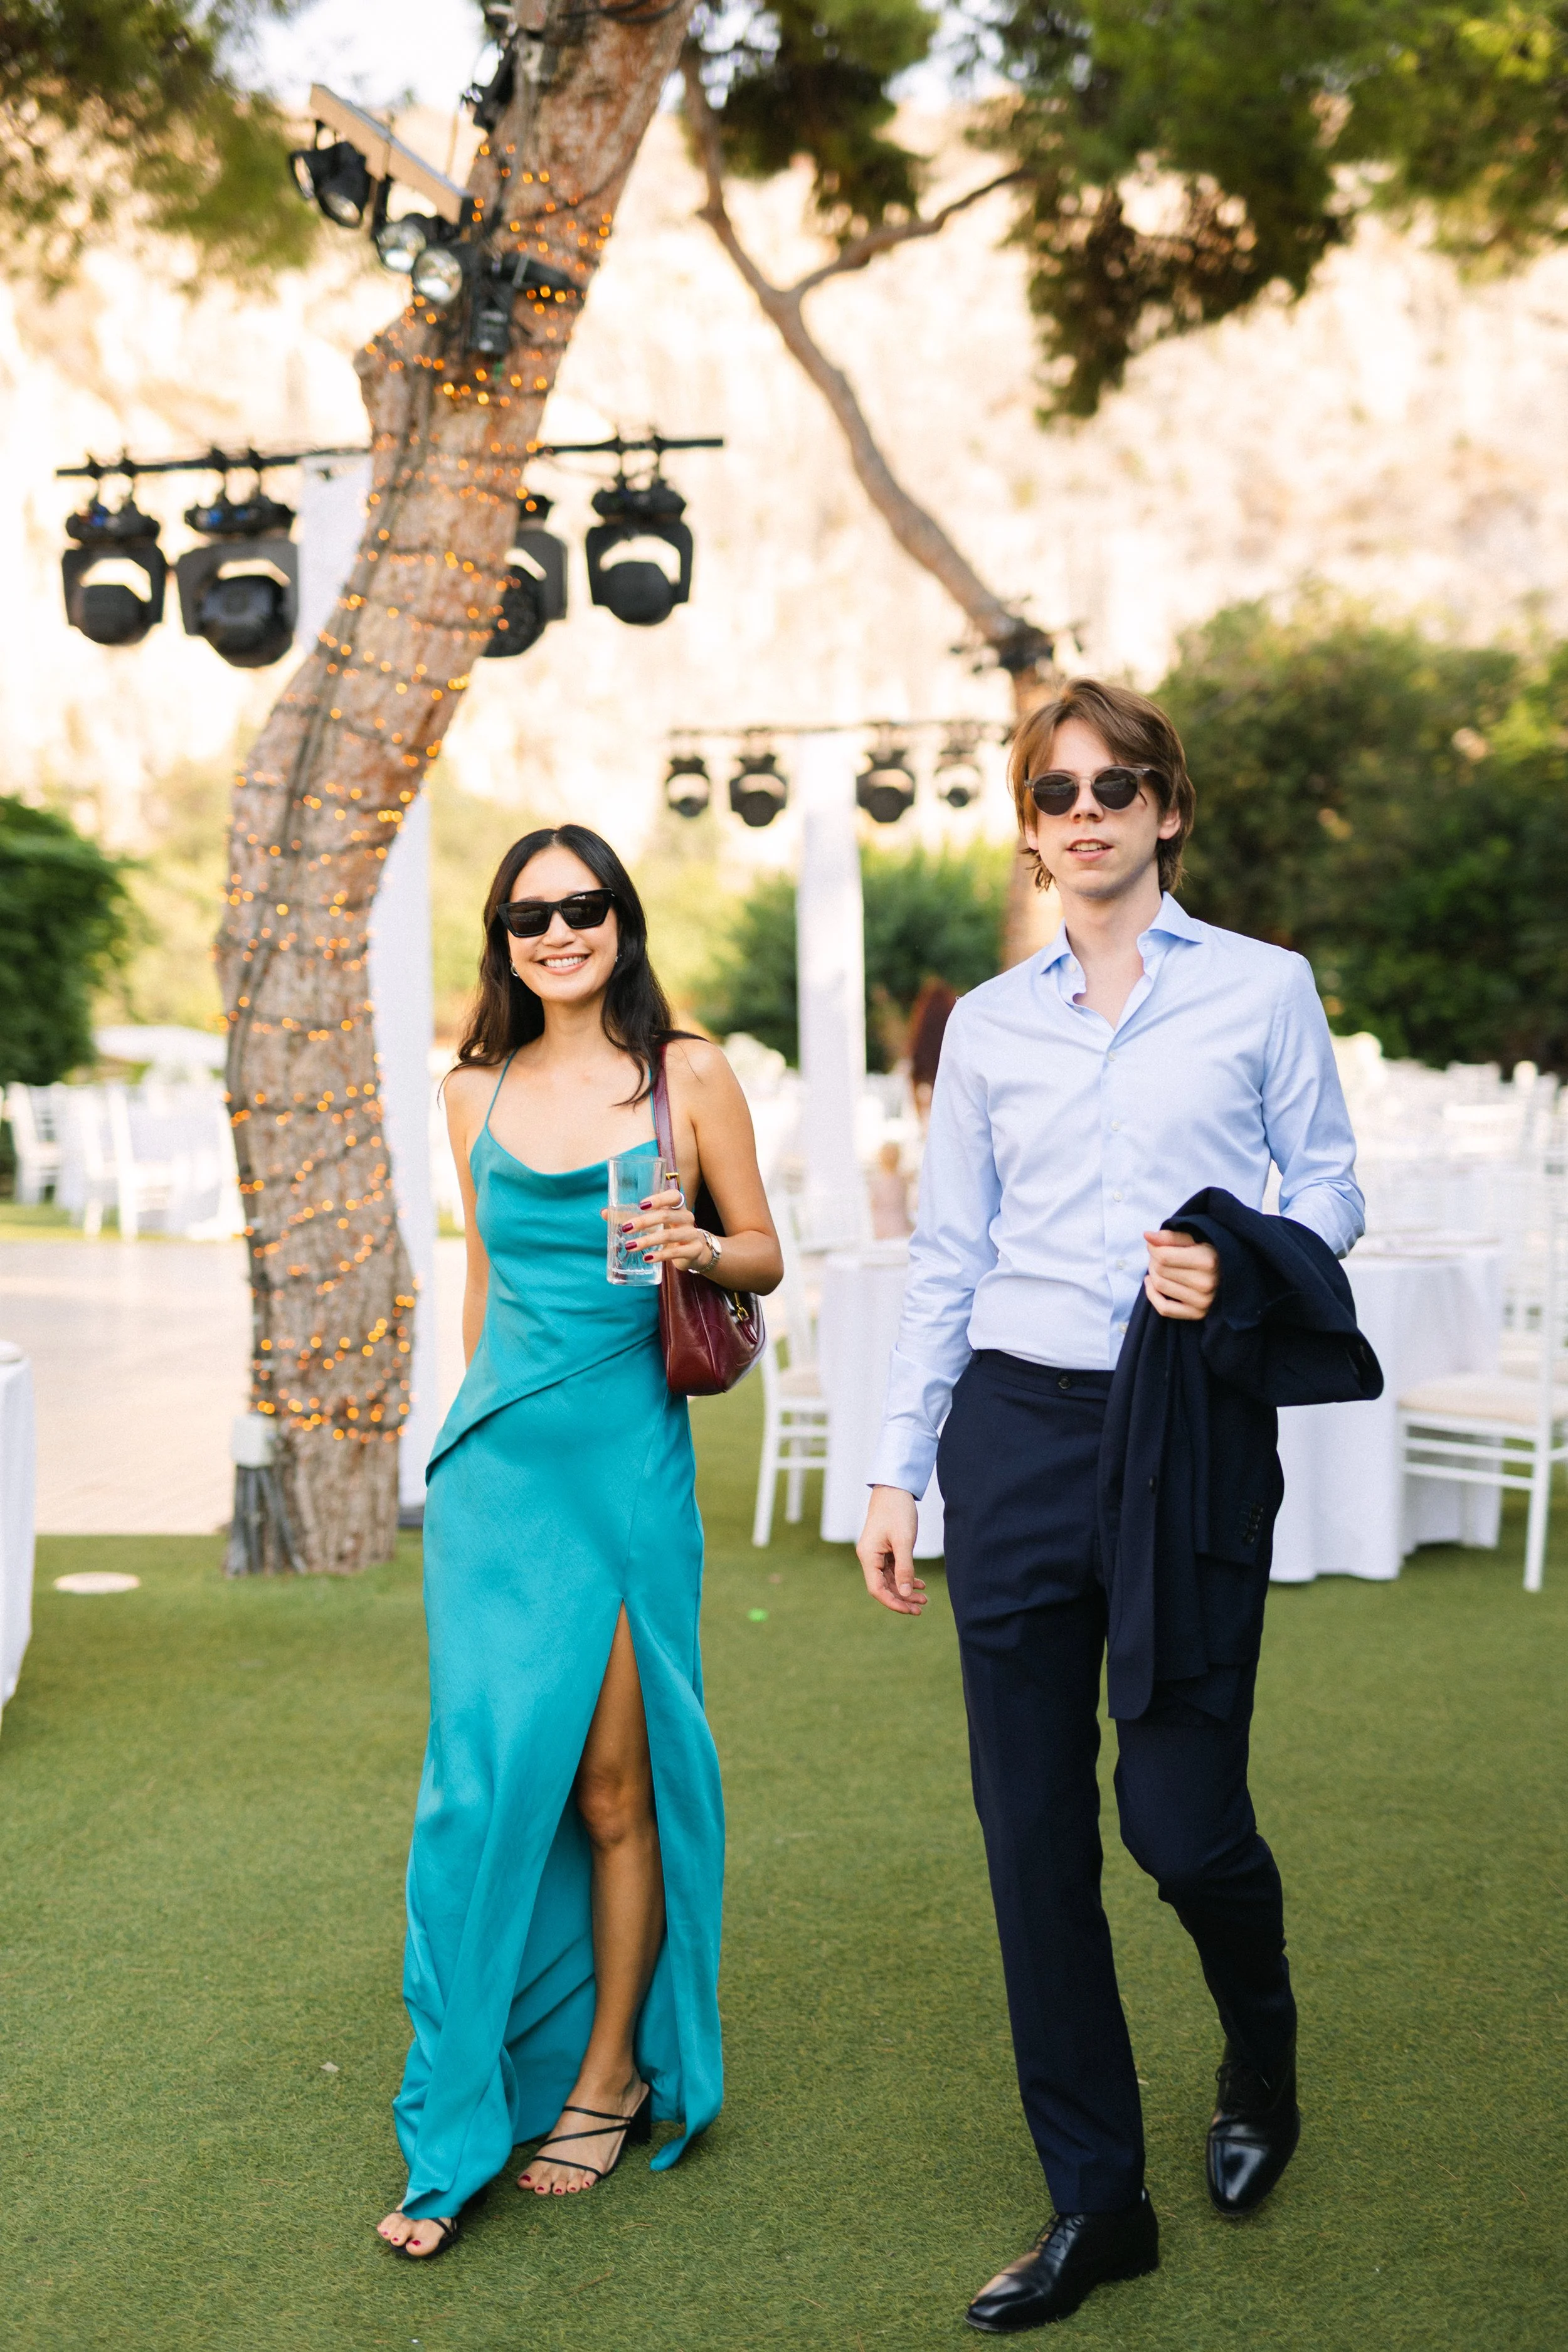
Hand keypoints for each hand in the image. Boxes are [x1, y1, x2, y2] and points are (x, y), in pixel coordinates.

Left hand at [604, 1185, 712, 1272]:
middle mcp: (687, 1217)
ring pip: (668, 1235)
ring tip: (630, 1246)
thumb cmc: (670, 1231)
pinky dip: (660, 1256)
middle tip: (626, 1228)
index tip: (641, 1205)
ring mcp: (692, 1234)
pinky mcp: (694, 1250)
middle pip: (666, 1215)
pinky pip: (675, 1252)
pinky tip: (647, 1258)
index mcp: (678, 1206)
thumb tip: (605, 1213)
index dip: (658, 1199)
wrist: (696, 1252)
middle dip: (644, 1222)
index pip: (674, 1195)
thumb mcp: (655, 1223)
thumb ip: (631, 1217)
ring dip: (647, 1240)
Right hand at [856, 1486, 926, 1614]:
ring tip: (924, 1598)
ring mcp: (876, 1554)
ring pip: (889, 1580)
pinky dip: (906, 1578)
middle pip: (883, 1587)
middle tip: (922, 1607)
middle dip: (902, 1599)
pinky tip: (919, 1584)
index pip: (877, 1589)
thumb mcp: (904, 1541)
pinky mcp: (884, 1550)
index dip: (893, 1602)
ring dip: (905, 1590)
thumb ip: (904, 1568)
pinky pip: (893, 1570)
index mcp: (868, 1556)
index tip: (910, 1610)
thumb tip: (905, 1594)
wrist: (894, 1489)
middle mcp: (869, 1557)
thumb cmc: (897, 1511)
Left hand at [1143, 1228, 1219, 1319]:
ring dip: (1152, 1274)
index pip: (1163, 1256)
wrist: (1232, 1273)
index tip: (1155, 1245)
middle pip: (1160, 1271)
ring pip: (1160, 1286)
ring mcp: (1203, 1301)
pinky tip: (1150, 1284)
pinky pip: (1164, 1308)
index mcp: (1208, 1261)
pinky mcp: (1198, 1314)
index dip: (1153, 1248)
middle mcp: (1207, 1283)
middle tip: (1158, 1255)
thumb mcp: (1194, 1238)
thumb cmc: (1210, 1251)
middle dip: (1153, 1260)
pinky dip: (1152, 1295)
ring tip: (1159, 1267)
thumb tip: (1146, 1236)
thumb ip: (1171, 1237)